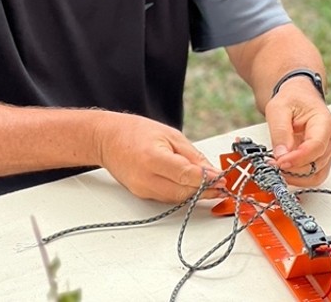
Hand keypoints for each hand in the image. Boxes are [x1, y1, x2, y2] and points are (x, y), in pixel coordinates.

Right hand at [92, 113, 224, 202]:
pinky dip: (182, 193)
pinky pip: (169, 198)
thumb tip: (212, 171)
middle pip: (184, 192)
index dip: (207, 179)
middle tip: (222, 186)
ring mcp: (143, 189)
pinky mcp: (142, 195)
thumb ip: (192, 155)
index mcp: (152, 158)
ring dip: (196, 193)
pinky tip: (192, 186)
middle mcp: (146, 178)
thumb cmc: (136, 132)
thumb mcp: (170, 134)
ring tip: (211, 186)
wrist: (108, 139)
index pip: (185, 175)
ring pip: (178, 198)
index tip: (222, 179)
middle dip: (206, 190)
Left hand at [264, 79, 330, 185]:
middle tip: (271, 163)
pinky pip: (313, 176)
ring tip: (276, 167)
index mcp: (324, 122)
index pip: (316, 146)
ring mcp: (328, 151)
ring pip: (316, 175)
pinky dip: (298, 178)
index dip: (297, 158)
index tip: (280, 161)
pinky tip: (284, 170)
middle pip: (316, 164)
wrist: (298, 97)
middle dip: (292, 168)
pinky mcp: (321, 159)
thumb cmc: (292, 99)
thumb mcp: (278, 108)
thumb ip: (280, 131)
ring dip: (295, 176)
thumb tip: (281, 154)